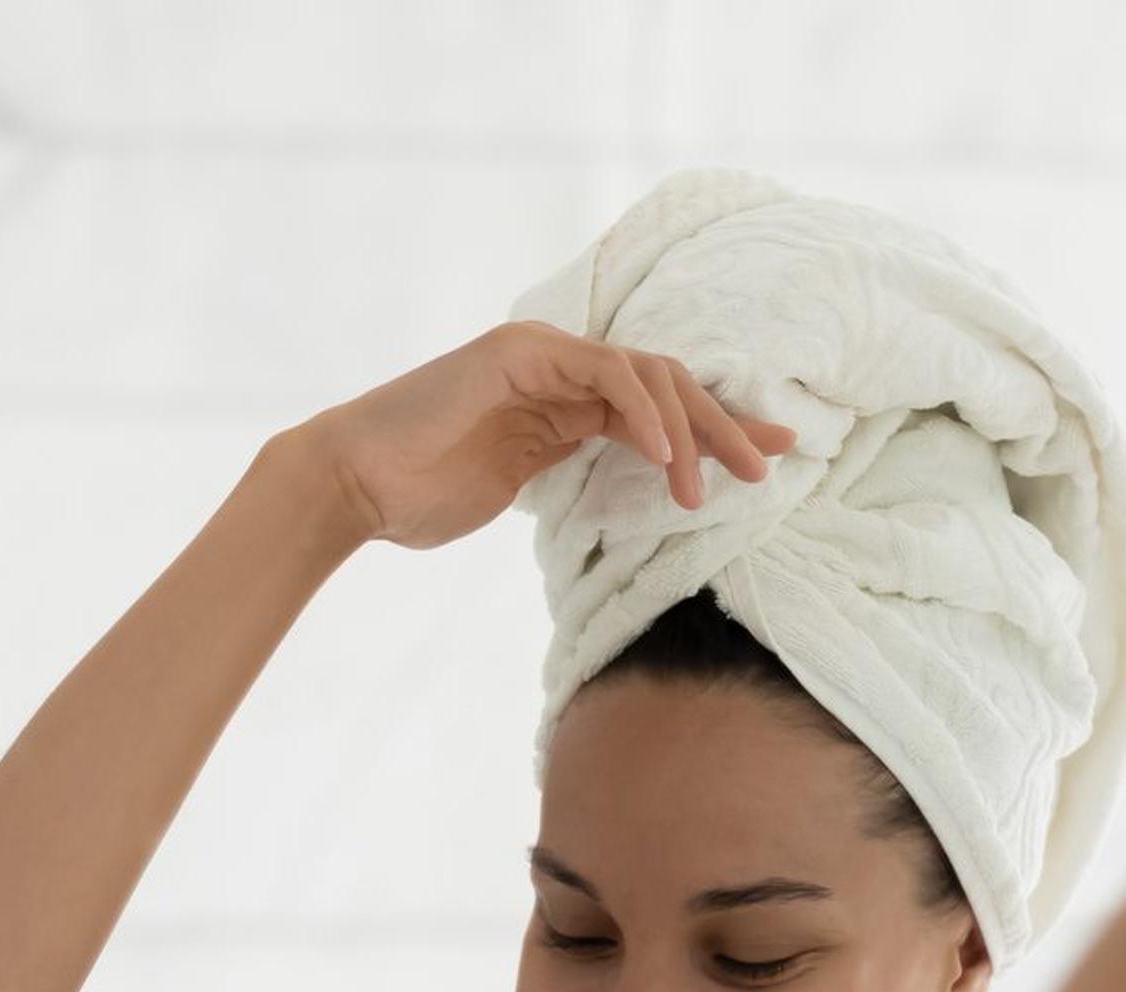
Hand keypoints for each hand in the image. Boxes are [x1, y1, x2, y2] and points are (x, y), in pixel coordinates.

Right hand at [276, 322, 796, 553]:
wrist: (356, 484)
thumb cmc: (426, 495)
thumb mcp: (528, 491)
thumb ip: (581, 480)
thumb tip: (641, 504)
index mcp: (567, 401)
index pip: (661, 406)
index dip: (719, 430)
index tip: (770, 458)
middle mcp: (561, 367)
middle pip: (668, 382)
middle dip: (725, 425)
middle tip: (768, 468)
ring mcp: (542, 354)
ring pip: (648, 373)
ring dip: (691, 429)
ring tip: (710, 489)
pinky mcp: (522, 353)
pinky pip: (607, 374)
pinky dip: (644, 413)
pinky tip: (667, 458)